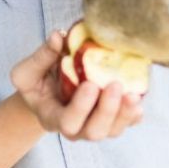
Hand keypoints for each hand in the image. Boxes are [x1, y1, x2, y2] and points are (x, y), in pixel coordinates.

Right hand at [10, 29, 143, 141]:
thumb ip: (42, 56)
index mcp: (53, 118)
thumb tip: (58, 36)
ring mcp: (94, 126)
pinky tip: (139, 101)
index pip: (68, 121)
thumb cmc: (37, 83)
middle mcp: (76, 129)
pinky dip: (133, 116)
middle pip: (94, 131)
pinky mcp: (109, 120)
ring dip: (125, 113)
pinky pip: (125, 124)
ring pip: (112, 130)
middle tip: (115, 85)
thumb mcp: (28, 72)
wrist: (46, 95)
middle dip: (107, 110)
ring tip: (134, 95)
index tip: (89, 84)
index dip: (81, 107)